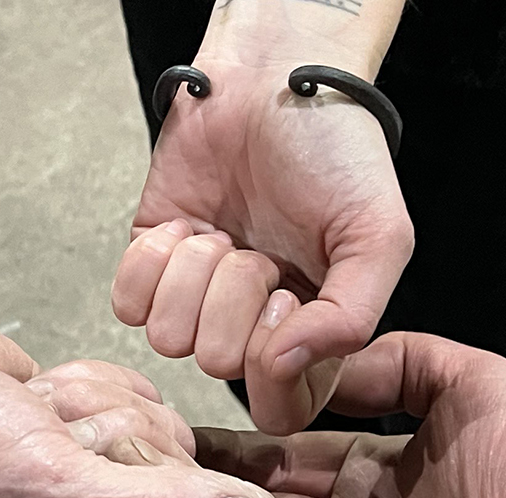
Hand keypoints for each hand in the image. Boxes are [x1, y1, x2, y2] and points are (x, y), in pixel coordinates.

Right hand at [0, 287, 285, 497]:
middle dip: (131, 453)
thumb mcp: (49, 487)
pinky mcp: (95, 452)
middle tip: (61, 437)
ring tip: (40, 416)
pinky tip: (42, 396)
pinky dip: (102, 390)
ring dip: (110, 414)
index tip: (144, 467)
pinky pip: (149, 413)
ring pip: (173, 452)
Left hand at [112, 59, 411, 434]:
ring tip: (227, 231)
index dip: (275, 364)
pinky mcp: (150, 271)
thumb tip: (288, 368)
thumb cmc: (334, 151)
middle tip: (263, 247)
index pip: (280, 408)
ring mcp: (197, 304)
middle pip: (219, 365)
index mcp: (315, 339)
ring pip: (170, 338)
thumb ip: (352, 316)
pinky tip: (188, 224)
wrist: (270, 80)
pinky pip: (128, 305)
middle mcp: (253, 331)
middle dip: (238, 293)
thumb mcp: (377, 234)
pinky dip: (154, 259)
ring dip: (198, 271)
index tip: (289, 298)